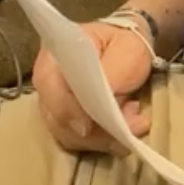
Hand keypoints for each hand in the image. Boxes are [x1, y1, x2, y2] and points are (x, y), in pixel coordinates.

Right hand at [33, 20, 152, 154]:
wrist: (130, 46)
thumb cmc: (125, 43)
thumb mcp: (125, 53)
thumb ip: (110, 77)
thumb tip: (99, 109)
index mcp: (55, 56)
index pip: (49, 85)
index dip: (66, 109)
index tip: (88, 127)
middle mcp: (48, 82)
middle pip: (57, 118)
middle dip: (95, 130)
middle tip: (132, 126)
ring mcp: (54, 104)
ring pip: (68, 134)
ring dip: (103, 137)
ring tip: (135, 123)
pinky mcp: (67, 120)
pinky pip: (78, 140)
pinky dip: (103, 141)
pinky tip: (125, 129)